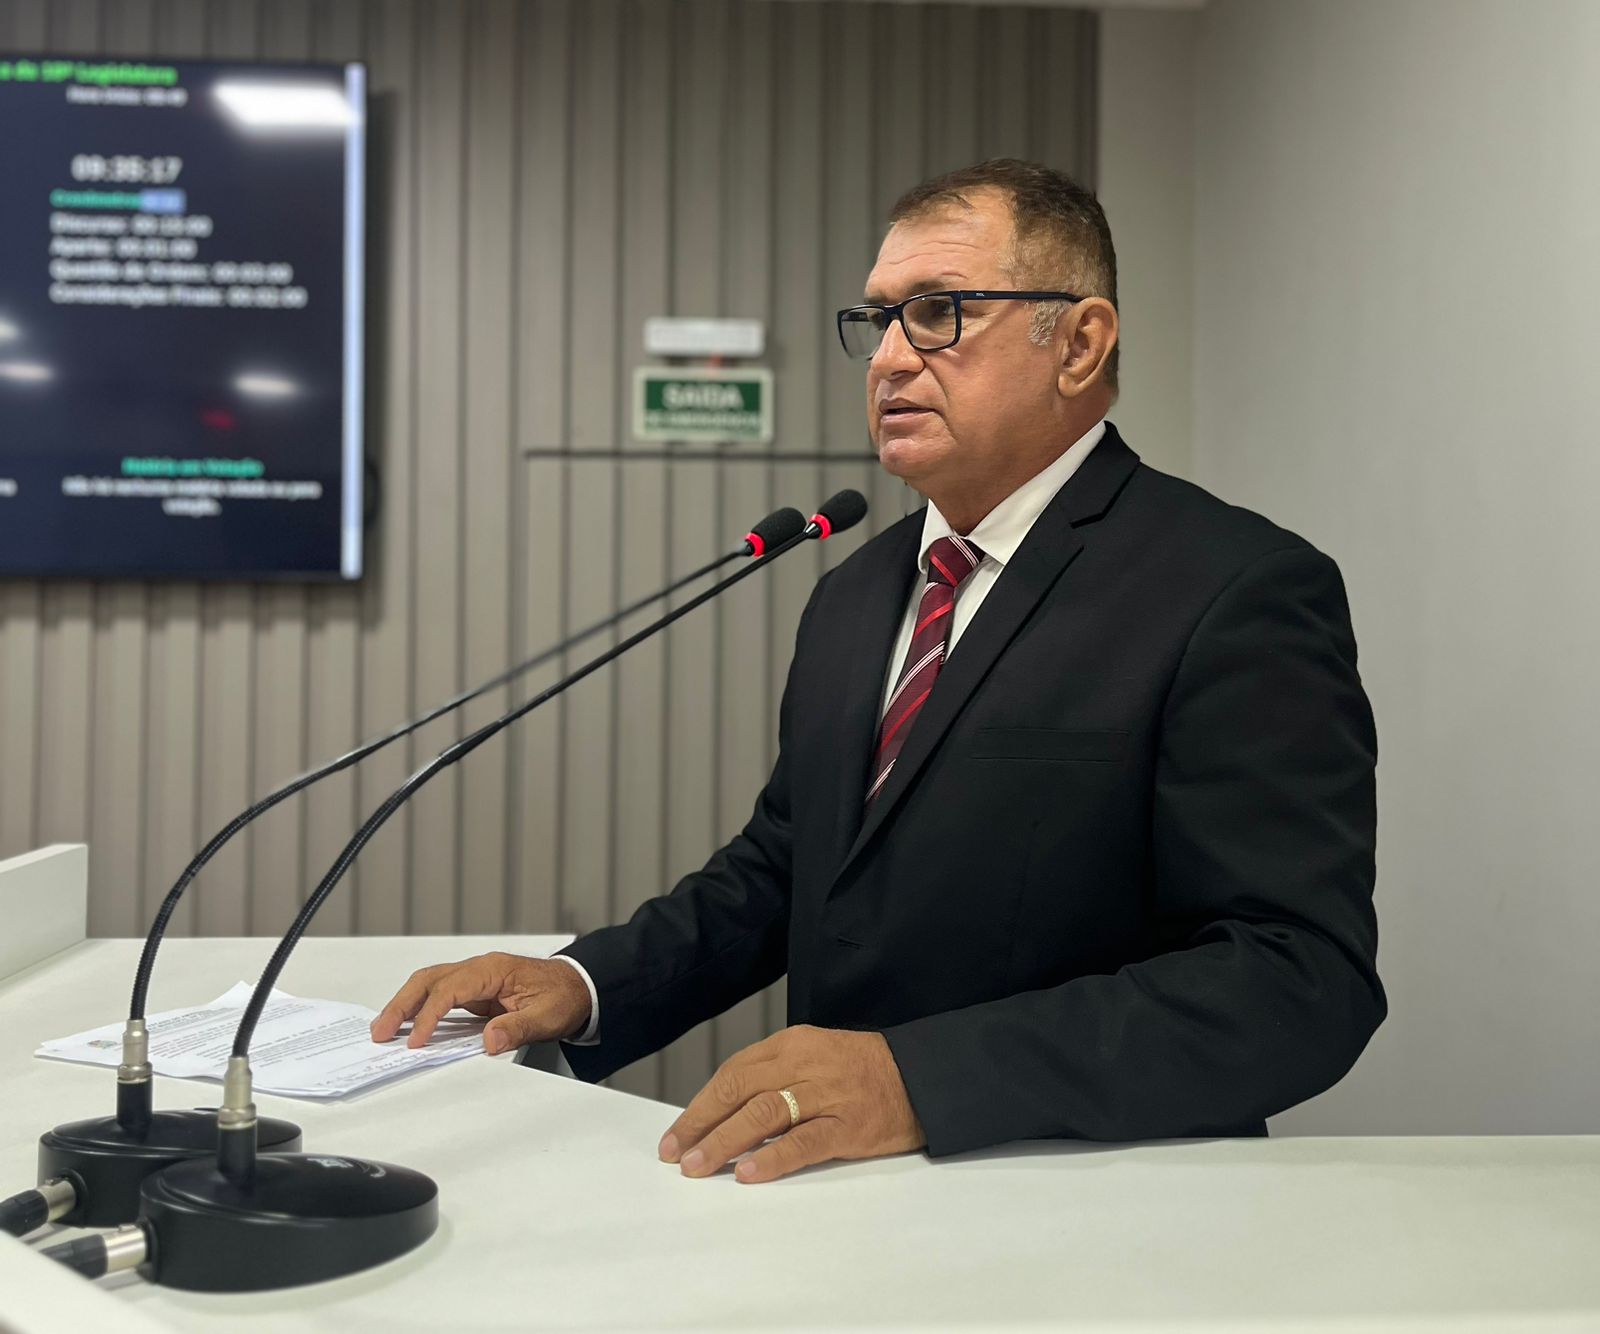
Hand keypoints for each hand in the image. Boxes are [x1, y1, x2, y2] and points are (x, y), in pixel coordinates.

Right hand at [369, 952, 591, 1053]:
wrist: (579, 986)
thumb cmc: (564, 996)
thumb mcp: (547, 1017)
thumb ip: (518, 1028)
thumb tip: (490, 1040)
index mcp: (494, 970)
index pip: (450, 989)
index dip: (430, 1015)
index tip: (416, 1040)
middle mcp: (480, 969)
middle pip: (429, 979)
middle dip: (402, 1004)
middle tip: (380, 1032)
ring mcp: (476, 978)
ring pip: (429, 983)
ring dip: (405, 1004)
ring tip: (383, 1029)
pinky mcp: (475, 990)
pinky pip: (440, 994)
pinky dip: (419, 1007)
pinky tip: (408, 1024)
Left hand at [659, 1024, 925, 1183]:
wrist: (921, 1076)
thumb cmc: (863, 1070)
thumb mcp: (814, 1057)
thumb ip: (774, 1077)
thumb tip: (724, 1114)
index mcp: (792, 1044)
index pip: (733, 1072)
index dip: (700, 1105)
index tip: (676, 1133)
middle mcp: (804, 1064)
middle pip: (739, 1090)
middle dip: (700, 1123)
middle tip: (675, 1154)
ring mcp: (826, 1094)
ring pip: (763, 1114)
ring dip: (724, 1141)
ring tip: (698, 1166)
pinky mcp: (848, 1125)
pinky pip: (804, 1142)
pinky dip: (773, 1158)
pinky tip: (748, 1173)